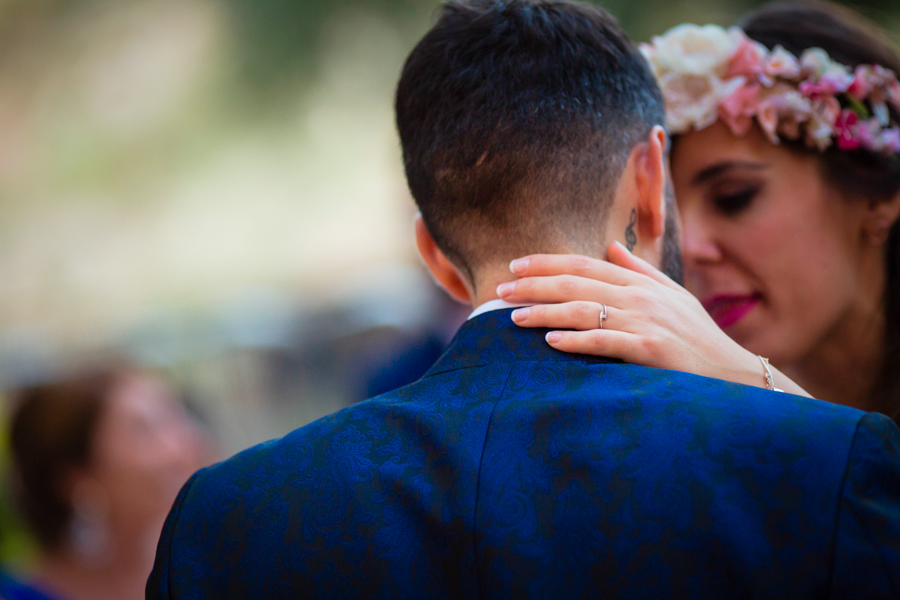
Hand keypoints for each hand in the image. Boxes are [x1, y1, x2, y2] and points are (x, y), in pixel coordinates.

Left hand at [498, 242, 808, 394]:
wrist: (732, 373)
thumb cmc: (697, 336)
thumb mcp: (672, 296)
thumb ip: (639, 270)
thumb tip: (610, 246)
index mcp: (640, 282)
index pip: (584, 264)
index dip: (547, 262)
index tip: (515, 265)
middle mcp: (639, 297)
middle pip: (576, 282)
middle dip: (533, 285)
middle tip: (501, 289)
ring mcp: (644, 322)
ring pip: (583, 310)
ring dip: (544, 312)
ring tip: (513, 317)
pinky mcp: (649, 350)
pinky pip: (604, 341)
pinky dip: (575, 340)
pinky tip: (549, 342)